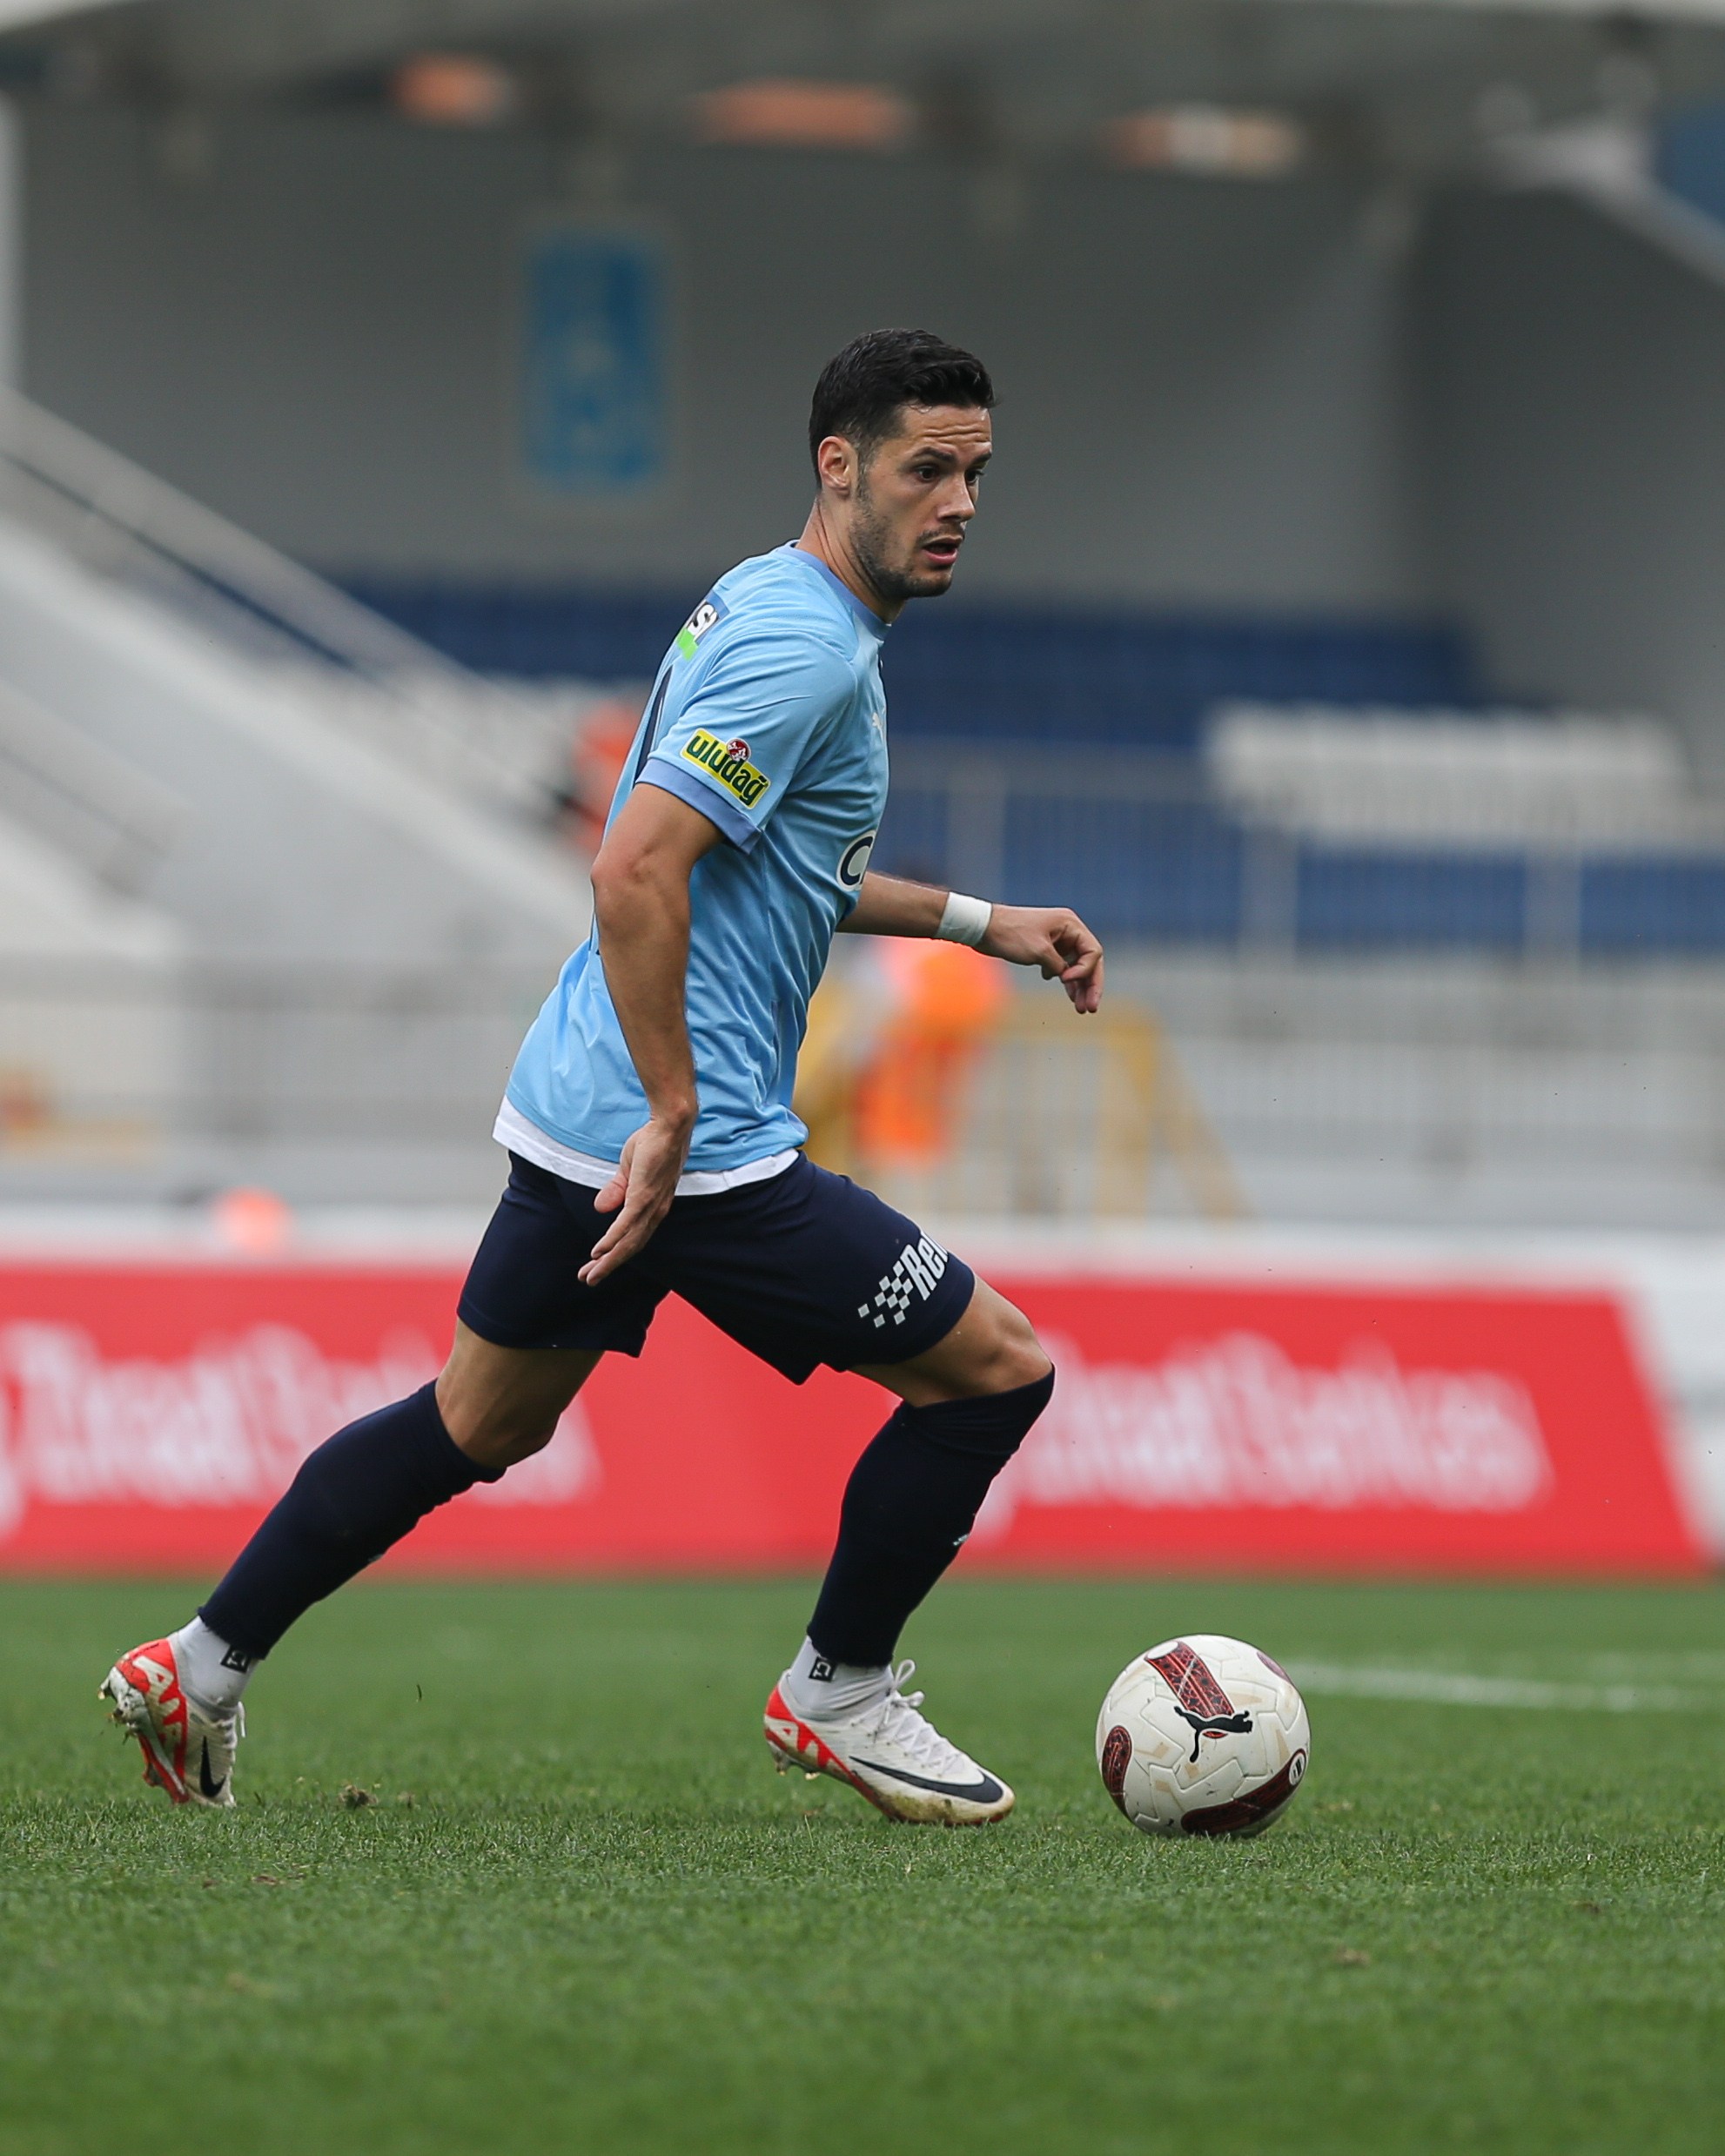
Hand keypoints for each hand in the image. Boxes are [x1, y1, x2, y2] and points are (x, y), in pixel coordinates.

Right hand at [580, 1114, 692, 1284]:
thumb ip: (616, 1191)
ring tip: (591, 1274)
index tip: (596, 1265)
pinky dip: (612, 1240)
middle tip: (589, 1280)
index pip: (633, 1238)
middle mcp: (655, 1212)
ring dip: (608, 1260)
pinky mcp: (643, 1196)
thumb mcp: (629, 1171)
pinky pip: (625, 1224)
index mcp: (653, 1207)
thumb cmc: (652, 1144)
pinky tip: (599, 1252)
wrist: (668, 1126)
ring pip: (627, 1242)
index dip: (615, 1254)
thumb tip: (601, 1209)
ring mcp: (651, 1205)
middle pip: (630, 1247)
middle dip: (608, 1266)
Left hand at [978, 904, 1103, 1012]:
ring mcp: (1057, 939)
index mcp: (1070, 924)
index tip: (1064, 980)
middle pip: (1089, 961)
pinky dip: (1064, 979)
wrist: (983, 928)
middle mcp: (1068, 930)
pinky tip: (1066, 993)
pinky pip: (1062, 966)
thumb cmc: (1011, 935)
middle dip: (1090, 985)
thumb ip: (1059, 966)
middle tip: (1091, 1009)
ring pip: (1076, 965)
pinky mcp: (1046, 947)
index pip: (1093, 951)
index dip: (1084, 970)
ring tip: (1080, 1009)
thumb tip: (1067, 977)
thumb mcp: (1039, 952)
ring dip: (1079, 986)